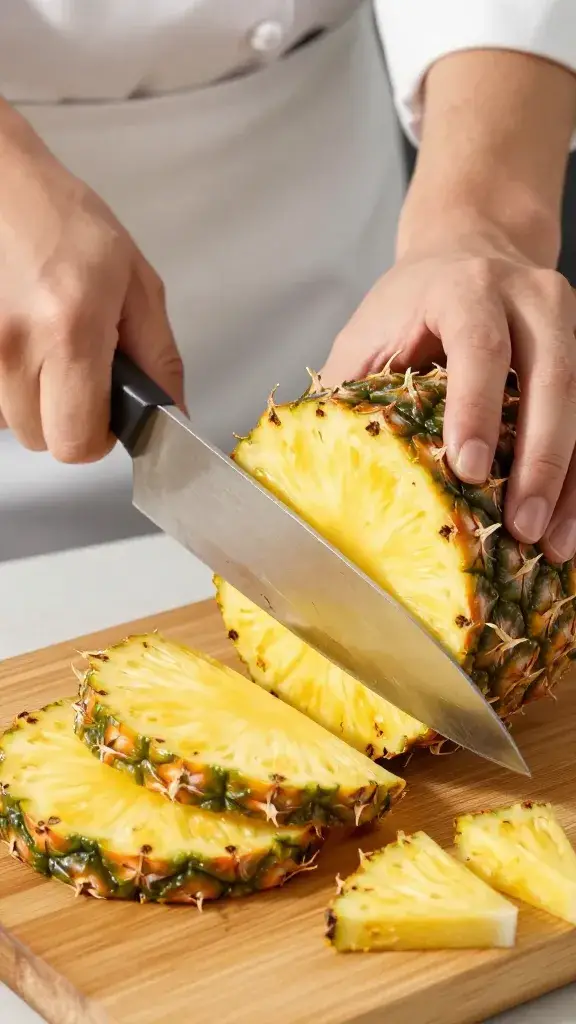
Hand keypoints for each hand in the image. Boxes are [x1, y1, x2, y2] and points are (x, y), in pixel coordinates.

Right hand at [0, 102, 183, 461]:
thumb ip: (160, 358)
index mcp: (70, 332)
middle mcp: (14, 347)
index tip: (105, 409)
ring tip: (45, 345)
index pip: (77, 443)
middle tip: (75, 370)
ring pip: (11, 424)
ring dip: (33, 400)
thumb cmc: (67, 224)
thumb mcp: (136, 285)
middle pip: (43, 440)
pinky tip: (21, 343)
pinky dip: (7, 384)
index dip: (97, 435)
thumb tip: (173, 415)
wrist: (2, 186)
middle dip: (66, 417)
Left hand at [321, 223, 575, 562]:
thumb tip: (317, 466)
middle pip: (553, 378)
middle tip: (521, 527)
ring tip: (553, 546)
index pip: (480, 347)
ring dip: (570, 481)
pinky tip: (566, 524)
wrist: (470, 248)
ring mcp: (570, 323)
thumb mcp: (368, 334)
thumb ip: (349, 390)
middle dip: (539, 460)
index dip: (476, 408)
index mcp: (467, 287)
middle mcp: (531, 298)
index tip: (467, 469)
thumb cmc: (411, 304)